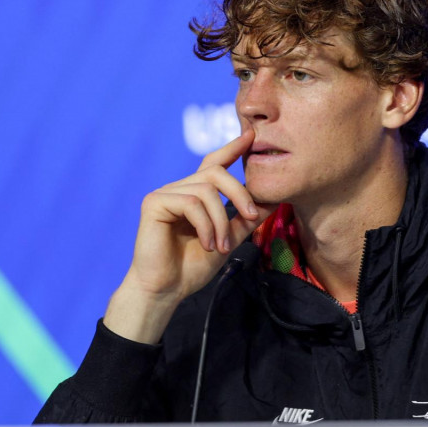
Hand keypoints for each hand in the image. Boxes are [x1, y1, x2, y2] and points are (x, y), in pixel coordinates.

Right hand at [104, 127, 265, 342]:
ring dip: (221, 221)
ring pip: (206, 191)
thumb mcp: (229, 238)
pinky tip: (207, 244)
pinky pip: (191, 203)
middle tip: (250, 216)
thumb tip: (273, 200)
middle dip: (239, 193)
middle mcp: (180, 188)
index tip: (252, 136)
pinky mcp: (154, 202)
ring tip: (221, 246)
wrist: (167, 290)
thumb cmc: (193, 266)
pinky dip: (205, 225)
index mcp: (195, 194)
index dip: (232, 148)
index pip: (215, 163)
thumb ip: (247, 219)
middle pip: (216, 173)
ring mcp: (165, 193)